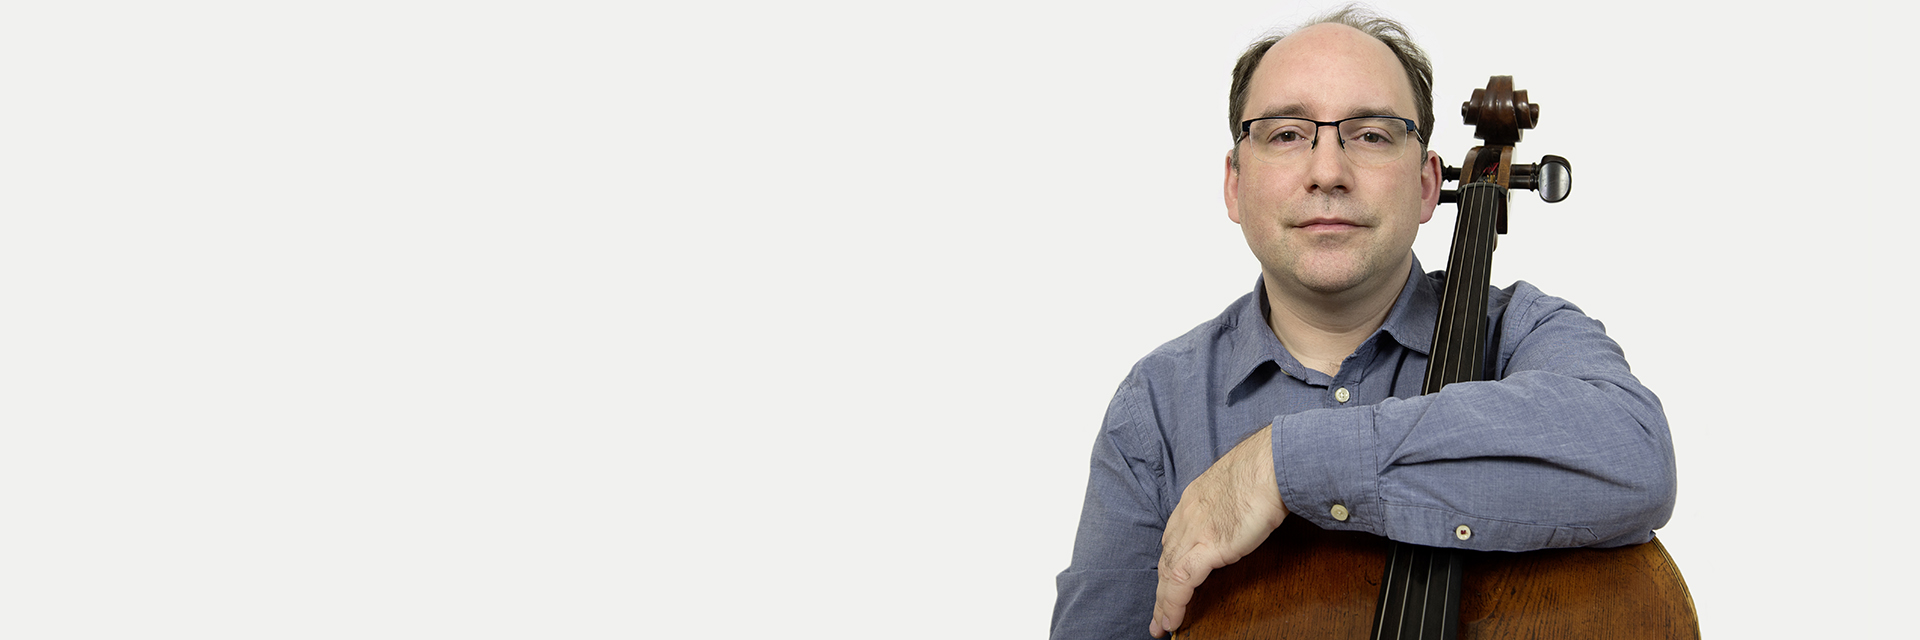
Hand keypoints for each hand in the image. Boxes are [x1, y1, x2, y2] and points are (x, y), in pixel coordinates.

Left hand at [1149, 426, 1286, 637]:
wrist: (1272, 463)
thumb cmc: (1266, 469)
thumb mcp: (1240, 485)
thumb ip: (1233, 503)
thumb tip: (1244, 513)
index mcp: (1194, 499)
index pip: (1174, 537)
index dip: (1170, 561)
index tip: (1169, 578)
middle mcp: (1187, 515)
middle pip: (1167, 558)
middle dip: (1161, 586)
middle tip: (1158, 610)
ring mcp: (1194, 531)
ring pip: (1168, 574)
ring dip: (1163, 602)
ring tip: (1161, 624)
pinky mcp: (1207, 547)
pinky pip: (1181, 582)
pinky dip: (1172, 604)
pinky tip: (1171, 621)